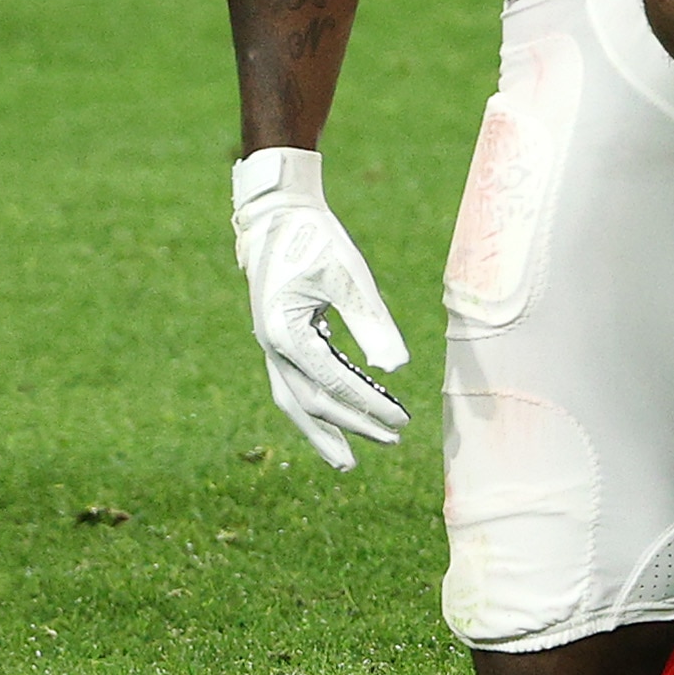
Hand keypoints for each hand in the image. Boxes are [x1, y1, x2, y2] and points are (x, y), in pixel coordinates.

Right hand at [233, 147, 409, 470]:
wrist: (276, 212)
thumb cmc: (315, 238)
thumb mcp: (349, 275)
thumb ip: (371, 323)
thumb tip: (396, 370)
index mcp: (286, 333)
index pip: (334, 383)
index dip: (369, 406)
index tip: (403, 420)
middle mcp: (272, 346)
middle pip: (311, 402)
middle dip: (352, 426)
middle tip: (393, 440)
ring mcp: (270, 344)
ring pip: (294, 401)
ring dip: (322, 431)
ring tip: (346, 462)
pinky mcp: (277, 337)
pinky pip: (293, 384)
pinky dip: (313, 406)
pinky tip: (335, 412)